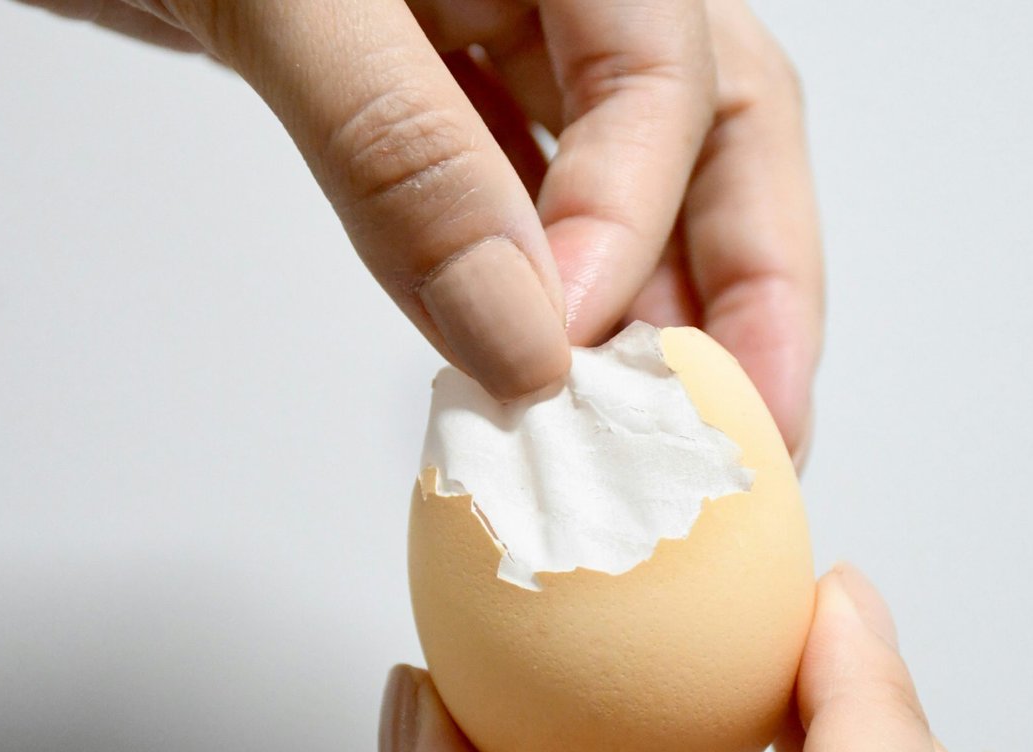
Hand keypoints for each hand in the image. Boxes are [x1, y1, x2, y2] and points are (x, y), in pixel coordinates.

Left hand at [16, 0, 821, 457]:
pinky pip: (533, 190)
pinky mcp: (439, 86)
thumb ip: (402, 154)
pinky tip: (551, 365)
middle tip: (753, 428)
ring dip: (662, 301)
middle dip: (747, 282)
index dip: (634, 224)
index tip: (569, 357)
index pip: (666, 76)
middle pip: (713, 126)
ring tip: (669, 428)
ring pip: (637, 171)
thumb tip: (518, 336)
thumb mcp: (279, 0)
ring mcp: (502, 27)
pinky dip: (550, 286)